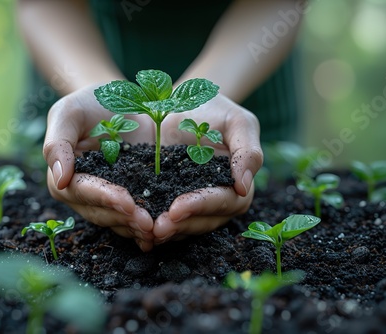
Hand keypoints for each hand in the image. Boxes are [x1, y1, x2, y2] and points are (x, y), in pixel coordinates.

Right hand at [43, 85, 156, 250]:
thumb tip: (60, 180)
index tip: (126, 201)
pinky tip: (164, 229)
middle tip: (148, 223)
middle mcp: (84, 194)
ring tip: (157, 229)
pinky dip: (146, 224)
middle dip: (124, 218)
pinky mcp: (132, 195)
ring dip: (136, 227)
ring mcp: (108, 198)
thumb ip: (58, 143)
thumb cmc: (90, 103)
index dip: (104, 198)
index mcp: (65, 177)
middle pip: (101, 212)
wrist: (122, 99)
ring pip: (118, 220)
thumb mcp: (69, 112)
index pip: (81, 191)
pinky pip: (135, 215)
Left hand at [153, 94, 262, 243]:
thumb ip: (248, 152)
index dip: (201, 206)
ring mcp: (193, 202)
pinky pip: (166, 218)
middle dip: (182, 225)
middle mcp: (217, 199)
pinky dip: (154, 224)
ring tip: (147, 232)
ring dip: (168, 231)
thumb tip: (244, 187)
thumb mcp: (238, 122)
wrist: (182, 101)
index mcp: (236, 184)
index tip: (178, 208)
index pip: (224, 202)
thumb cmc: (215, 109)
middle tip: (157, 228)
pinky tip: (138, 227)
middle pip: (204, 221)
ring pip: (185, 226)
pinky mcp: (170, 199)